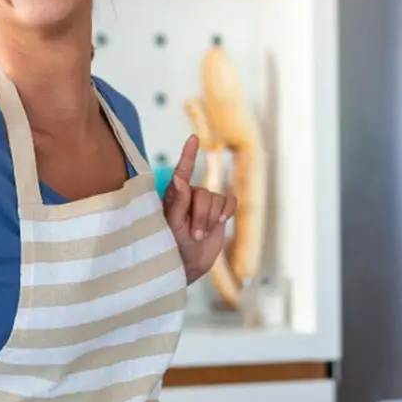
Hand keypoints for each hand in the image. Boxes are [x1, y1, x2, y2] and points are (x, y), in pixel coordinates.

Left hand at [163, 134, 235, 283]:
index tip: (193, 138)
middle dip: (201, 216)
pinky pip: (230, 201)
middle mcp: (189, 194)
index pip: (182, 171)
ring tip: (199, 235)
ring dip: (210, 220)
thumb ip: (177, 200)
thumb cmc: (171, 244)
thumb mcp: (172, 223)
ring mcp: (205, 201)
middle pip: (203, 194)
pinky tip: (222, 221)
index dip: (188, 154)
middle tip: (193, 235)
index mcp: (173, 194)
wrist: (187, 263)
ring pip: (216, 199)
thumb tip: (179, 177)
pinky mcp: (220, 210)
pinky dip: (227, 211)